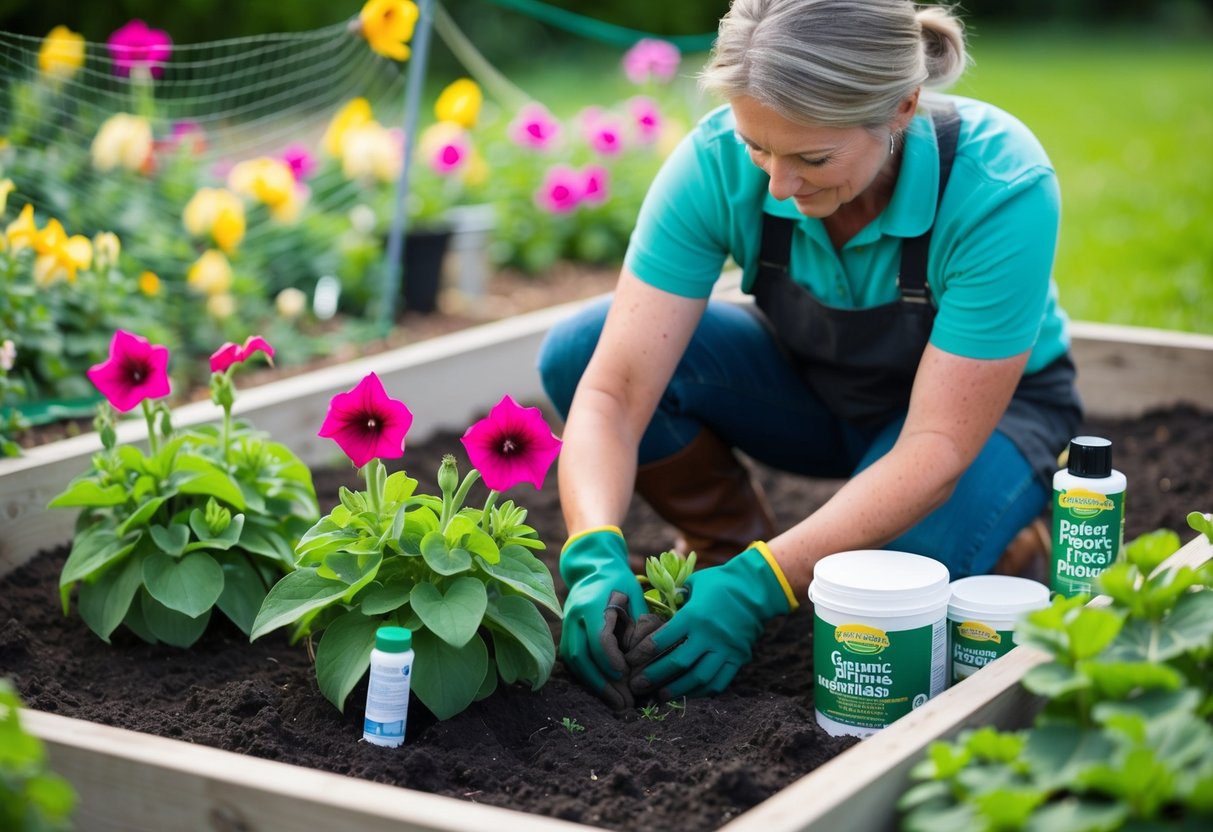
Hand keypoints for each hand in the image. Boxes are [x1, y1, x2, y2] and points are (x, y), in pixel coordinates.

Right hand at [558, 526, 649, 707]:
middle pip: (583, 656)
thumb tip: (638, 656)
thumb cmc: (619, 581)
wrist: (592, 566)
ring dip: (595, 685)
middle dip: (604, 682)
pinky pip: (574, 661)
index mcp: (592, 604)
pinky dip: (589, 678)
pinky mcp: (566, 635)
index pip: (599, 638)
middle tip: (625, 703)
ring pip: (575, 663)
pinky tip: (606, 690)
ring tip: (617, 702)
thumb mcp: (635, 596)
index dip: (611, 660)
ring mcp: (567, 627)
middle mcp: (574, 617)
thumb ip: (638, 624)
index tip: (626, 676)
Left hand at [626, 542, 797, 698]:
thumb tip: (658, 611)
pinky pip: (720, 681)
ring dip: (678, 689)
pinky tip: (689, 694)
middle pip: (678, 663)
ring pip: (699, 677)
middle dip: (654, 676)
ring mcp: (725, 649)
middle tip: (637, 685)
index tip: (630, 660)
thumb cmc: (720, 582)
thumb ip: (675, 600)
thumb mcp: (693, 584)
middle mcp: (709, 635)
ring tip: (661, 695)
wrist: (757, 588)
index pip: (662, 639)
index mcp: (694, 616)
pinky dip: (703, 691)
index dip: (643, 653)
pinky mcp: (738, 658)